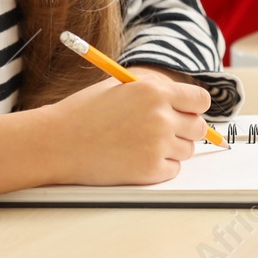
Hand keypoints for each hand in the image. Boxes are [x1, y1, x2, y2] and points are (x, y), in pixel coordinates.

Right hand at [39, 75, 211, 186]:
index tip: (188, 112)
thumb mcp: (122, 87)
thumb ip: (154, 90)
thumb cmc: (85, 113)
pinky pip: (173, 170)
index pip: (200, 100)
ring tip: (142, 144)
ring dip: (172, 148)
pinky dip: (160, 166)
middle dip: (185, 129)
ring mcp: (157, 146)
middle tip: (164, 131)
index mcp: (154, 91)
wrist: (57, 143)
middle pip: (198, 127)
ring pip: (186, 150)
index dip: (195, 107)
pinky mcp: (150, 171)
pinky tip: (136, 158)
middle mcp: (161, 117)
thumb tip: (184, 101)